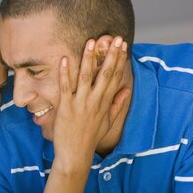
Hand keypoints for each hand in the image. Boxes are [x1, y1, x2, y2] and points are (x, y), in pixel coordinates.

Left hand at [52, 36, 129, 170]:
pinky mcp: (66, 108)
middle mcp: (95, 101)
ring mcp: (80, 104)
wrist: (75, 154)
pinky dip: (65, 73)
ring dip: (89, 59)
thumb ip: (118, 105)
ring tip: (91, 42)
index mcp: (105, 103)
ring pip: (86, 77)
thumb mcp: (108, 122)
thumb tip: (127, 90)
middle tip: (115, 38)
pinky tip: (66, 59)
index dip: (120, 60)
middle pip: (105, 74)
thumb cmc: (90, 137)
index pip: (115, 77)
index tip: (123, 45)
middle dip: (111, 55)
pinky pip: (65, 87)